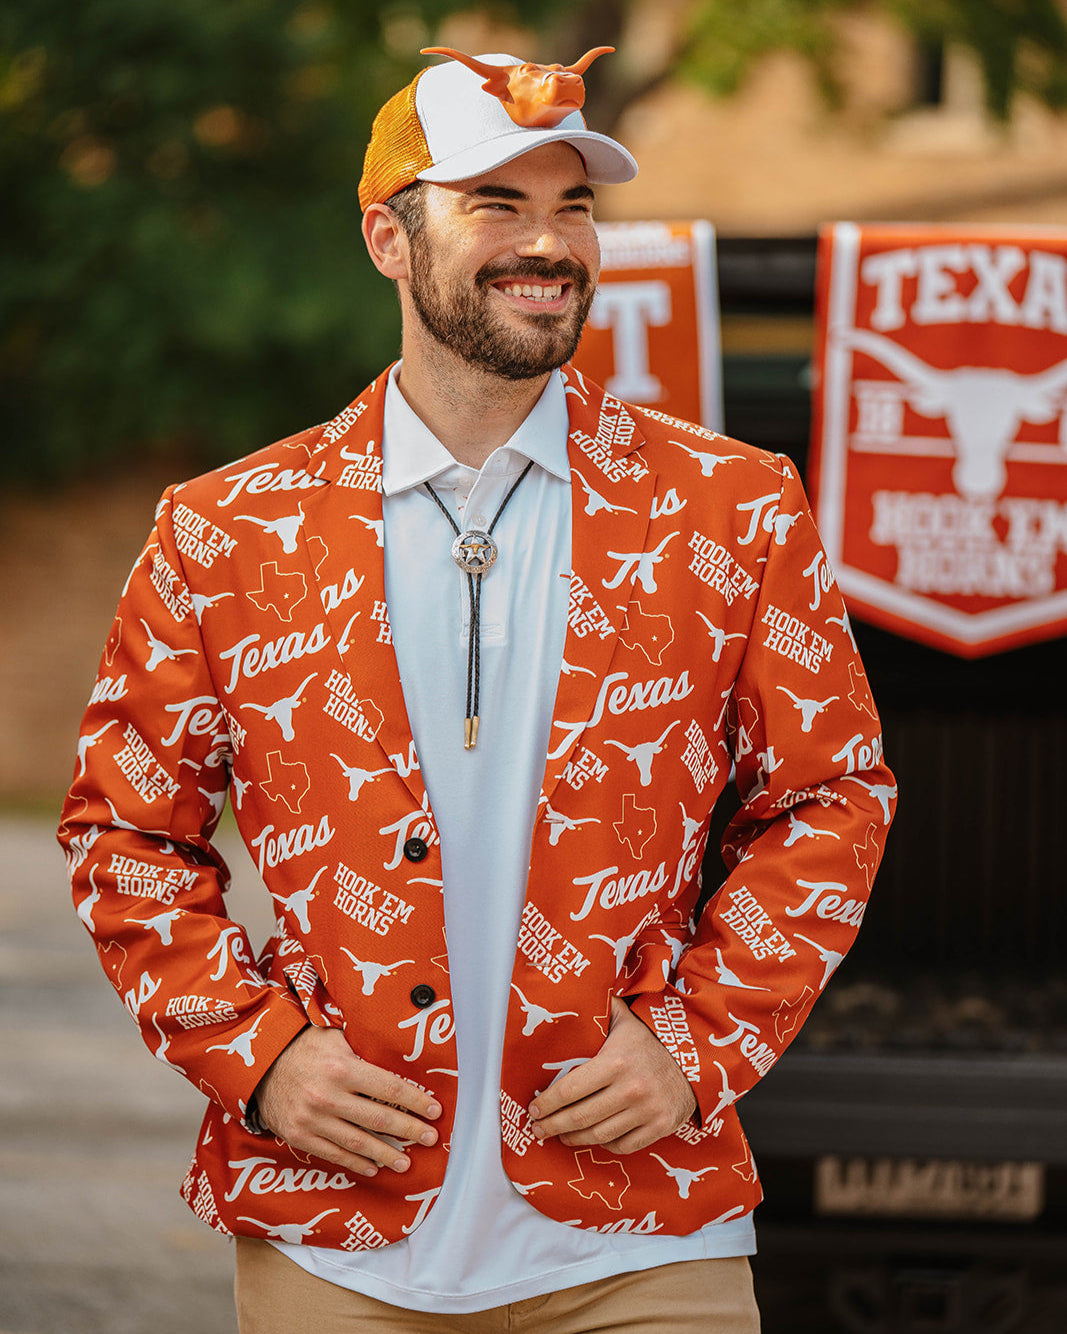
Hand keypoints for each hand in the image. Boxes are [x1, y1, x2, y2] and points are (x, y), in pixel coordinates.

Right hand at [254, 1026, 441, 1177]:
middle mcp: (327, 1096)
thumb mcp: (333, 1037)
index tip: (434, 1110)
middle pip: (378, 1118)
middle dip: (409, 1130)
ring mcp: (312, 1120)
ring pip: (358, 1143)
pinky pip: (334, 1154)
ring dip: (386, 1154)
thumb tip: (398, 1061)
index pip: (389, 1088)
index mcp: (341, 1068)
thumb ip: (362, 1051)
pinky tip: (374, 1167)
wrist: (258, 1064)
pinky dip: (356, 1163)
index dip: (415, 1101)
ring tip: (406, 1162)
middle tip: (430, 1139)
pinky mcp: (299, 1136)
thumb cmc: (304, 1046)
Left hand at [527, 996, 696, 1153]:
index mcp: (615, 1061)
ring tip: (559, 1135)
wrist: (696, 1057)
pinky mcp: (659, 1127)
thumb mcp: (625, 1019)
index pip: (570, 1090)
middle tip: (537, 1128)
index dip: (547, 1103)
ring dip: (573, 1139)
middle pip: (580, 1118)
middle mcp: (630, 1089)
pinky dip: (604, 1145)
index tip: (533, 1108)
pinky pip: (623, 1146)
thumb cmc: (651, 1039)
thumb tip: (571, 993)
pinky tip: (592, 1138)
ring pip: (598, 1136)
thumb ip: (599, 1010)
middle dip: (552, 1125)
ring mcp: (646, 1111)